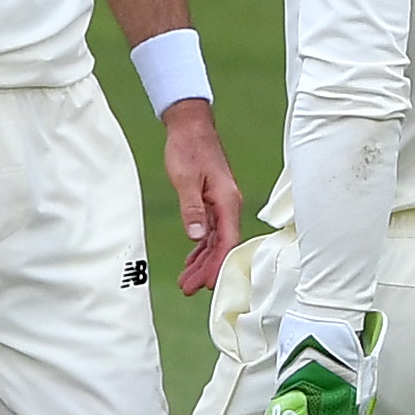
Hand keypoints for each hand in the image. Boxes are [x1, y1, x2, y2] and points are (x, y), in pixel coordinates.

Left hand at [161, 100, 242, 293]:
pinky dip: (201, 247)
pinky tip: (192, 259)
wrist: (191, 125)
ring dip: (203, 261)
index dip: (219, 265)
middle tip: (189, 289)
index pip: (227, 241)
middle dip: (208, 269)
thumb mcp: (186, 179)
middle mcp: (228, 204)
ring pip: (215, 240)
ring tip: (187, 281)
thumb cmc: (189, 147)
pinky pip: (210, 230)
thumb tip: (197, 237)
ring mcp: (221, 202)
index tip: (208, 284)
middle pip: (222, 245)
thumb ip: (192, 209)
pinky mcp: (212, 200)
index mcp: (227, 200)